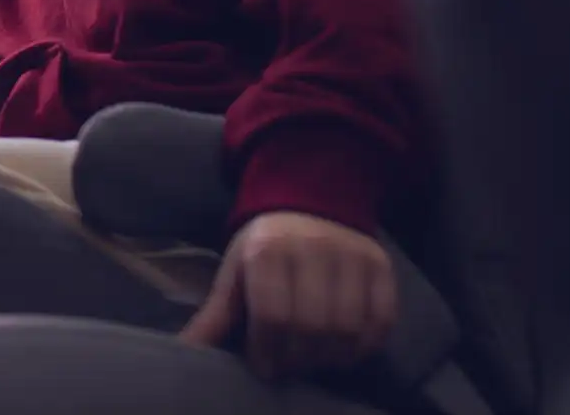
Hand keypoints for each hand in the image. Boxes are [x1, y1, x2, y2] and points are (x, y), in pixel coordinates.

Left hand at [180, 211, 396, 379]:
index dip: (267, 350)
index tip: (262, 366)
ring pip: (347, 328)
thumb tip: (188, 349)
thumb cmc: (264, 245)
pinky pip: (382, 320)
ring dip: (329, 356)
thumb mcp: (234, 272)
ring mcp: (352, 254)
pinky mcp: (381, 264)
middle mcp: (314, 247)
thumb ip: (216, 314)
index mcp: (268, 248)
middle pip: (311, 326)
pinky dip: (364, 345)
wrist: (308, 203)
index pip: (273, 315)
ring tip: (312, 359)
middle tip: (287, 365)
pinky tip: (343, 350)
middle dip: (296, 357)